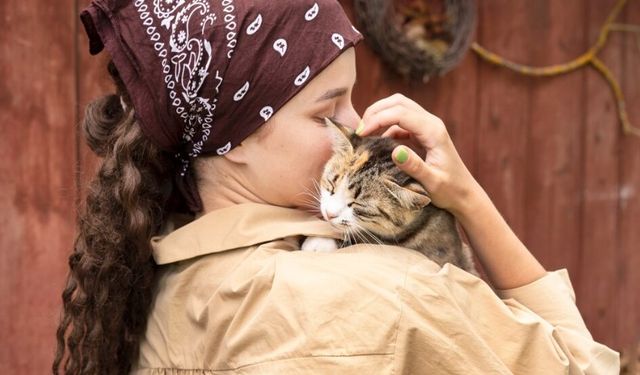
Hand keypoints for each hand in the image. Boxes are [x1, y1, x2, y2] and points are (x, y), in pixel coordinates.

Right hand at [358, 94, 480, 213]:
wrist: (464, 195)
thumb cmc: (450, 191)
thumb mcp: (431, 182)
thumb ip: (414, 166)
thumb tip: (395, 150)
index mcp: (433, 131)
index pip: (400, 113)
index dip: (377, 120)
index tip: (360, 134)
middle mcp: (431, 123)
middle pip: (398, 102)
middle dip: (376, 112)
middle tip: (359, 131)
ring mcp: (427, 126)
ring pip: (399, 107)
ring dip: (379, 115)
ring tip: (364, 133)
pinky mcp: (422, 133)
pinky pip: (400, 121)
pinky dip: (385, 126)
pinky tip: (377, 141)